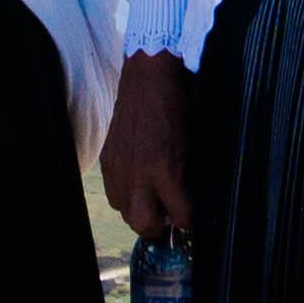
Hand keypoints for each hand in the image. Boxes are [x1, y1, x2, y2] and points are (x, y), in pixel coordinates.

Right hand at [104, 51, 194, 238]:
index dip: (190, 218)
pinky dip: (127, 193)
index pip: (182, 217)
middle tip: (169, 212)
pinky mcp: (107, 160)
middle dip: (159, 224)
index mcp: (166, 168)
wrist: (149, 76)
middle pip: (145, 226)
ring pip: (125, 212)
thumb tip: (196, 200)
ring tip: (152, 194)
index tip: (192, 213)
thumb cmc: (179, 105)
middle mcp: (139, 173)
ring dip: (140, 208)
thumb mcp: (194, 144)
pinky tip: (138, 179)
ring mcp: (119, 167)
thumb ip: (191, 176)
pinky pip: (113, 194)